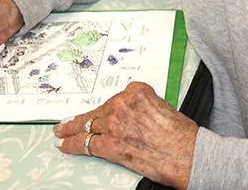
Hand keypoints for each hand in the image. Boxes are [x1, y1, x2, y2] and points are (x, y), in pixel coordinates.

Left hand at [54, 82, 197, 189]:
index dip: (109, 108)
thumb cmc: (180, 135)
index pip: (116, 97)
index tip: (104, 110)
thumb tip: (133, 118)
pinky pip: (85, 143)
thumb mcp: (162, 108)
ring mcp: (114, 123)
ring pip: (87, 124)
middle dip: (84, 117)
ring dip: (71, 128)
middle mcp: (123, 104)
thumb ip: (143, 108)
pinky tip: (64, 144)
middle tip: (69, 120)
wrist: (185, 154)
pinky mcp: (110, 143)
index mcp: (138, 92)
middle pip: (99, 110)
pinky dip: (72, 144)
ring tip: (62, 129)